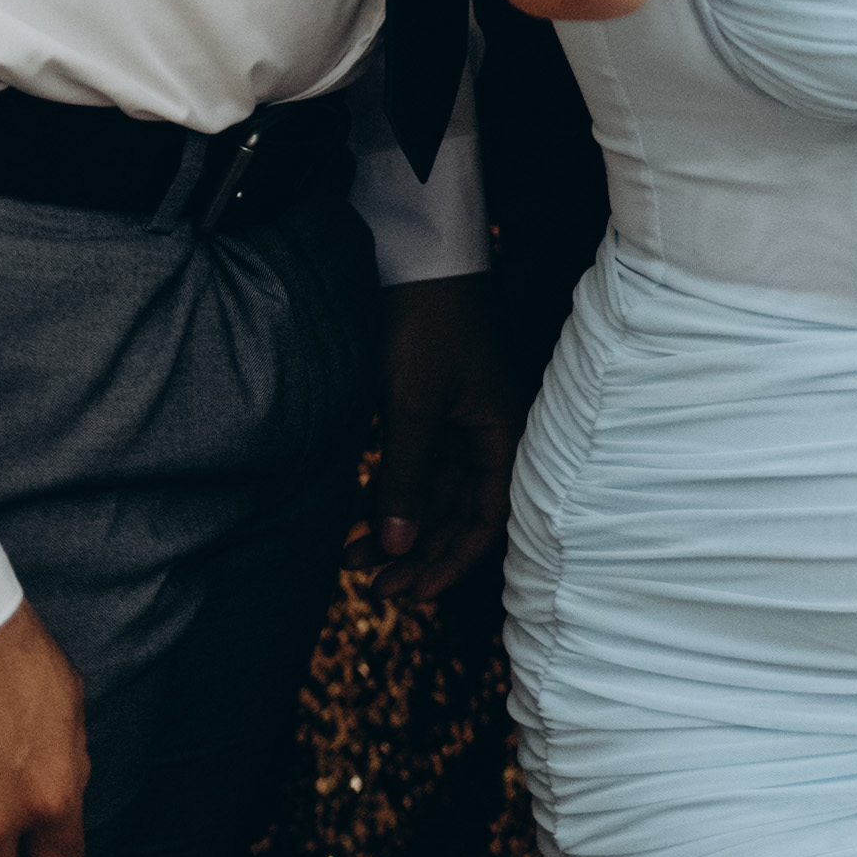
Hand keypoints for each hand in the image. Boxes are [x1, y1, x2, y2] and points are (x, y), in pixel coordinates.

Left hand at [367, 277, 523, 607]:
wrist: (418, 263)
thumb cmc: (429, 325)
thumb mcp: (414, 405)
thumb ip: (407, 478)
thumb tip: (398, 548)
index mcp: (503, 436)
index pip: (487, 521)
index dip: (451, 562)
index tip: (411, 593)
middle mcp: (485, 438)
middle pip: (458, 517)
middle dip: (418, 555)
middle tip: (374, 587)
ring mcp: (456, 427)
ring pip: (431, 499)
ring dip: (398, 532)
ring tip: (353, 562)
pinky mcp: (427, 415)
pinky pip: (413, 473)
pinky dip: (388, 501)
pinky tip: (356, 525)